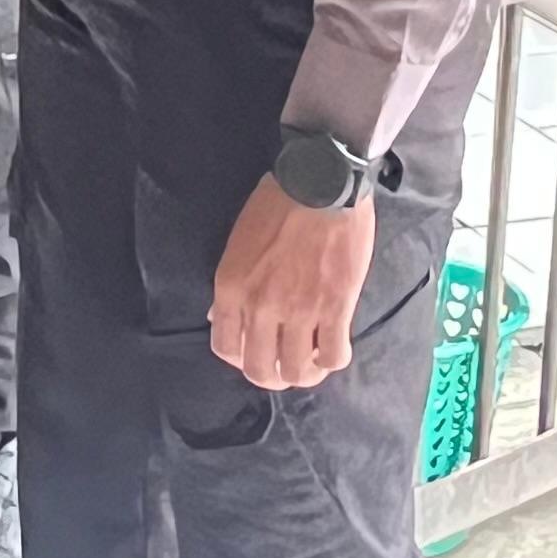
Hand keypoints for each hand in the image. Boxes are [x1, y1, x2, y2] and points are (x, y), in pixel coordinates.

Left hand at [209, 176, 378, 390]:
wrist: (320, 181)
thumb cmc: (277, 202)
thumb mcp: (238, 242)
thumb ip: (230, 285)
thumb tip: (220, 316)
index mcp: (232, 288)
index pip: (225, 348)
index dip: (240, 357)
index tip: (254, 352)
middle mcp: (261, 306)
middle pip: (261, 369)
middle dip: (272, 376)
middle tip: (284, 367)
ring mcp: (300, 310)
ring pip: (298, 370)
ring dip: (304, 374)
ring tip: (311, 363)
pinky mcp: (336, 308)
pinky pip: (333, 355)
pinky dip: (332, 360)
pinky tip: (334, 349)